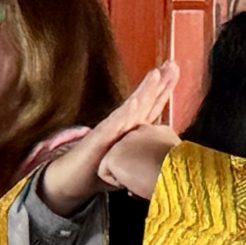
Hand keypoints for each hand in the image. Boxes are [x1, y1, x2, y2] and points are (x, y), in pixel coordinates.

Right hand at [36, 59, 177, 212]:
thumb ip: (144, 155)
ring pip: (131, 108)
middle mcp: (121, 126)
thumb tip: (166, 160)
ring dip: (144, 91)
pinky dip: (126, 113)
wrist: (69, 179)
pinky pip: (114, 125)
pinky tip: (136, 102)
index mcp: (130, 130)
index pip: (150, 106)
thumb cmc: (98, 171)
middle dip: (159, 82)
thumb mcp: (128, 162)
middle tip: (172, 64)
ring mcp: (109, 130)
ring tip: (156, 75)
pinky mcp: (97, 139)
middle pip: (144, 101)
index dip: (163, 88)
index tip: (176, 70)